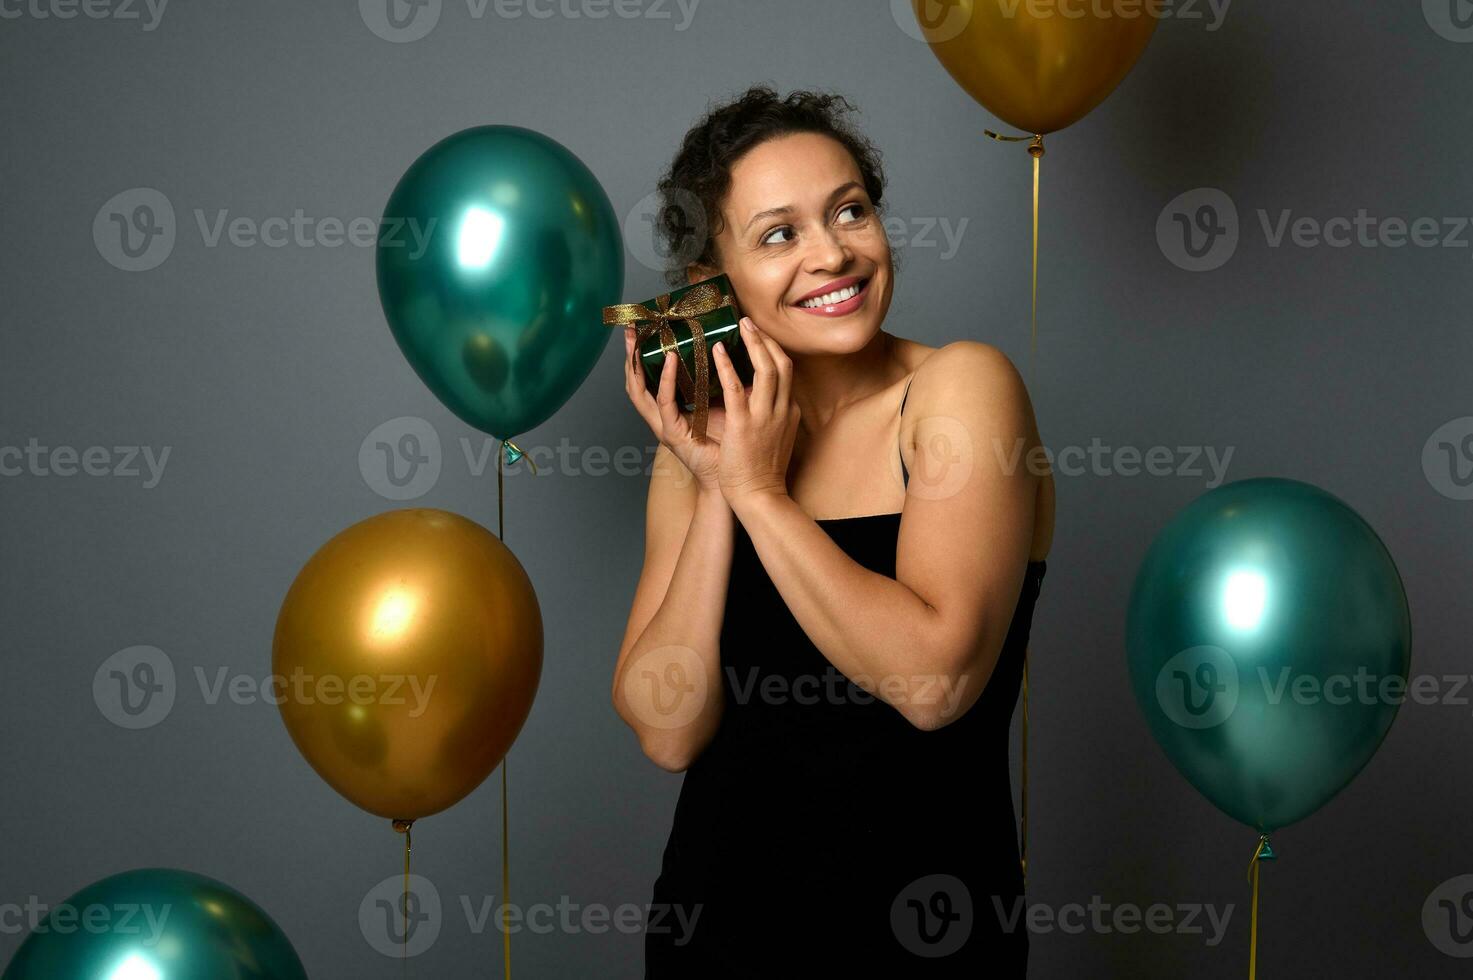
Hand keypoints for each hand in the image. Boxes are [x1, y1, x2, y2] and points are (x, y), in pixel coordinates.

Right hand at [623, 326, 725, 493]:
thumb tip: (728, 346)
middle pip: (635, 381)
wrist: (736, 478)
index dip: (640, 355)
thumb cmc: (730, 442)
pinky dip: (666, 381)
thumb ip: (716, 380)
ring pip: (640, 391)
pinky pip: (665, 404)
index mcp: (670, 410)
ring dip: (637, 363)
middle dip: (630, 355)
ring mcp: (664, 427)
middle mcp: (661, 417)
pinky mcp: (673, 435)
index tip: (640, 329)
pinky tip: (670, 360)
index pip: (647, 378)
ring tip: (637, 340)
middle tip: (629, 329)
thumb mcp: (720, 402)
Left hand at [711, 317, 799, 507]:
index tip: (762, 337)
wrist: (760, 496)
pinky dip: (728, 366)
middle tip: (751, 322)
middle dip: (767, 340)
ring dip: (754, 343)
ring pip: (767, 369)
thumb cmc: (763, 472)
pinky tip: (719, 350)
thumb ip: (775, 417)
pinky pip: (736, 388)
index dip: (774, 351)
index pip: (787, 373)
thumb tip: (768, 401)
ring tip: (741, 325)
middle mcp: (781, 410)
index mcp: (788, 412)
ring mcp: (764, 417)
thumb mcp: (777, 438)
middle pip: (782, 364)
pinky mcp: (743, 425)